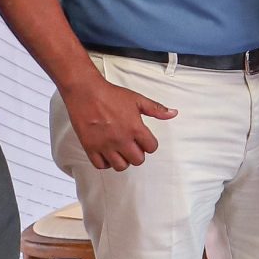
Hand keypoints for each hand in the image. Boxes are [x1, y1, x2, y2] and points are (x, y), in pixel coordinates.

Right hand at [60, 75, 176, 170]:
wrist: (86, 92)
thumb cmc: (110, 95)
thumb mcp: (138, 100)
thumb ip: (156, 109)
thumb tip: (172, 113)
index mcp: (135, 128)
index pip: (151, 148)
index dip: (150, 144)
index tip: (144, 140)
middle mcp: (121, 139)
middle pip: (137, 160)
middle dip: (138, 154)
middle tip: (133, 146)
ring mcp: (105, 145)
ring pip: (120, 166)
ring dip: (123, 160)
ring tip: (120, 151)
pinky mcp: (90, 147)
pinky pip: (100, 165)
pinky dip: (105, 163)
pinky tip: (107, 153)